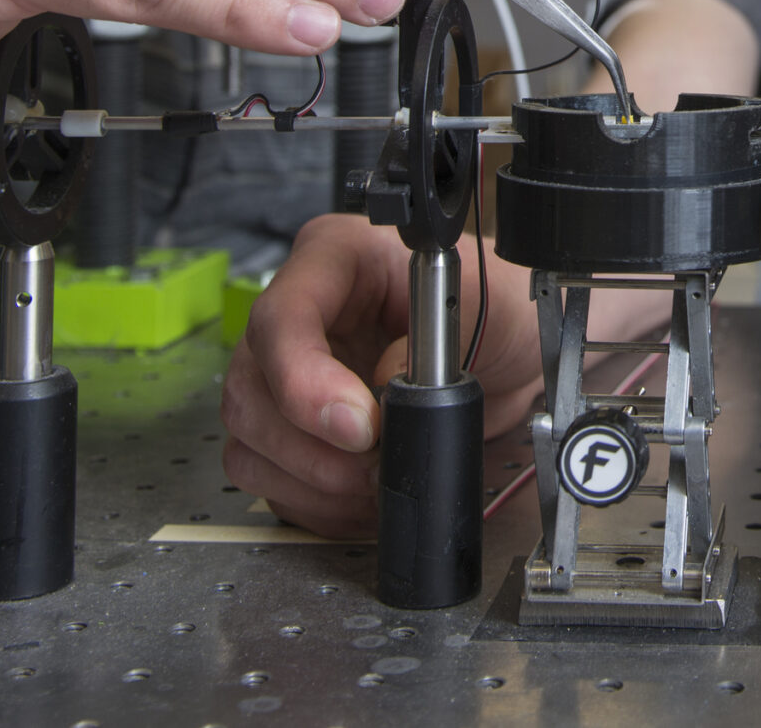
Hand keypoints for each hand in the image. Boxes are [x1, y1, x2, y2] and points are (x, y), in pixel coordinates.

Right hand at [221, 213, 545, 537]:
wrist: (510, 358)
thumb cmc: (497, 310)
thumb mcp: (490, 305)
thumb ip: (436, 337)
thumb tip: (384, 385)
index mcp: (335, 259)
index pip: (282, 318)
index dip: (306, 382)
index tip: (359, 426)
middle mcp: (301, 315)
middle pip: (250, 390)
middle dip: (315, 447)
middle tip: (376, 460)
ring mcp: (288, 375)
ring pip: (250, 441)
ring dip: (316, 479)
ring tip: (377, 474)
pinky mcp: (293, 430)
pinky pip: (270, 480)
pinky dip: (317, 501)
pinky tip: (362, 491)